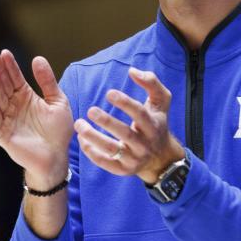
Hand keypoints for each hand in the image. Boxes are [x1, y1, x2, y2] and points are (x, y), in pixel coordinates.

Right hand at [0, 50, 73, 188]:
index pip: (15, 78)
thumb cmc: (58, 131)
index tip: (4, 52)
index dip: (10, 66)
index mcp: (26, 97)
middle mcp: (14, 105)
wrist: (57, 157)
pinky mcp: (2, 132)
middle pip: (5, 85)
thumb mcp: (58, 101)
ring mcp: (7, 118)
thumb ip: (47, 81)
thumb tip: (37, 58)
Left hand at [75, 67, 184, 183]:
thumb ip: (151, 82)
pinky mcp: (124, 170)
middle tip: (90, 110)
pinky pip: (106, 163)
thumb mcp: (161, 101)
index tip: (109, 93)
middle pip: (125, 133)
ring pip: (112, 150)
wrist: (161, 157)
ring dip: (94, 138)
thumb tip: (132, 70)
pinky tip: (82, 139)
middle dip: (107, 122)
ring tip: (79, 125)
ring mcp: (134, 159)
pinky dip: (92, 153)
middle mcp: (145, 144)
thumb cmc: (157, 122)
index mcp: (153, 125)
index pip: (140, 114)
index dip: (125, 103)